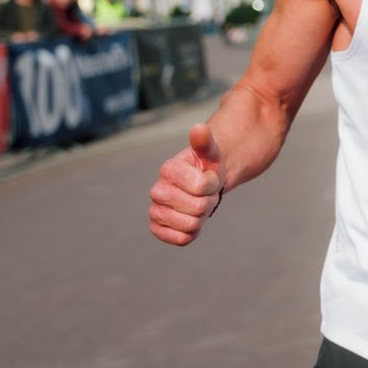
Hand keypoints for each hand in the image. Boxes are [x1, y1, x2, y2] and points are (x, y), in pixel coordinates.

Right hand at [149, 122, 225, 246]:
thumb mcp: (211, 152)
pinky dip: (192, 232)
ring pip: (190, 225)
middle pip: (198, 208)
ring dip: (202, 217)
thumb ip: (205, 142)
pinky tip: (191, 220)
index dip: (212, 184)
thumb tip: (200, 128)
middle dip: (209, 202)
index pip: (202, 187)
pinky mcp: (157, 228)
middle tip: (205, 194)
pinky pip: (180, 239)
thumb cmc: (207, 167)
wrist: (203, 184)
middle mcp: (156, 191)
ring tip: (198, 204)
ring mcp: (155, 210)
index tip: (208, 177)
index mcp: (168, 170)